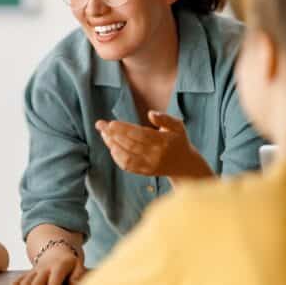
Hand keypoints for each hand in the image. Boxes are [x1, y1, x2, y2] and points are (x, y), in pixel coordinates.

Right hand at [13, 247, 85, 284]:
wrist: (56, 250)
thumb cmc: (69, 261)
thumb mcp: (78, 264)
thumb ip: (78, 274)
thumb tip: (76, 283)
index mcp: (58, 267)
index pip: (53, 282)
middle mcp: (43, 269)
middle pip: (36, 283)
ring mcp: (34, 271)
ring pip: (25, 282)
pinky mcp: (27, 274)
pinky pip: (18, 280)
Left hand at [95, 111, 209, 176]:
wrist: (184, 165)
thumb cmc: (178, 141)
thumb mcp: (177, 126)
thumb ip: (165, 119)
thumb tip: (150, 113)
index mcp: (163, 142)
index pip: (140, 135)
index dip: (124, 129)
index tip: (111, 123)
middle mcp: (156, 155)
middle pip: (130, 145)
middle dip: (113, 135)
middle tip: (101, 125)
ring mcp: (149, 166)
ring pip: (126, 156)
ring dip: (112, 145)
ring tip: (103, 134)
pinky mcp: (145, 172)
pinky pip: (127, 165)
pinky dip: (116, 156)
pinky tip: (111, 146)